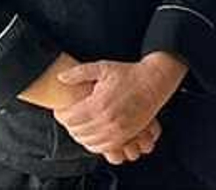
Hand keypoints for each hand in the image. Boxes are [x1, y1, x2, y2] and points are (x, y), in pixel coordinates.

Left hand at [53, 53, 185, 156]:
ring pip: (87, 141)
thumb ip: (79, 73)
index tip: (61, 110)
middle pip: (76, 131)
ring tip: (80, 125)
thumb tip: (60, 78)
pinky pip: (102, 147)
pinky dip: (93, 144)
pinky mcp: (125, 136)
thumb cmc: (129, 74)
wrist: (154, 82)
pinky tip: (92, 134)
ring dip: (80, 135)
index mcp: (98, 103)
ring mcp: (117, 130)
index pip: (69, 118)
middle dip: (69, 125)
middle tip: (70, 117)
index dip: (61, 114)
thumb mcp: (103, 67)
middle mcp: (107, 120)